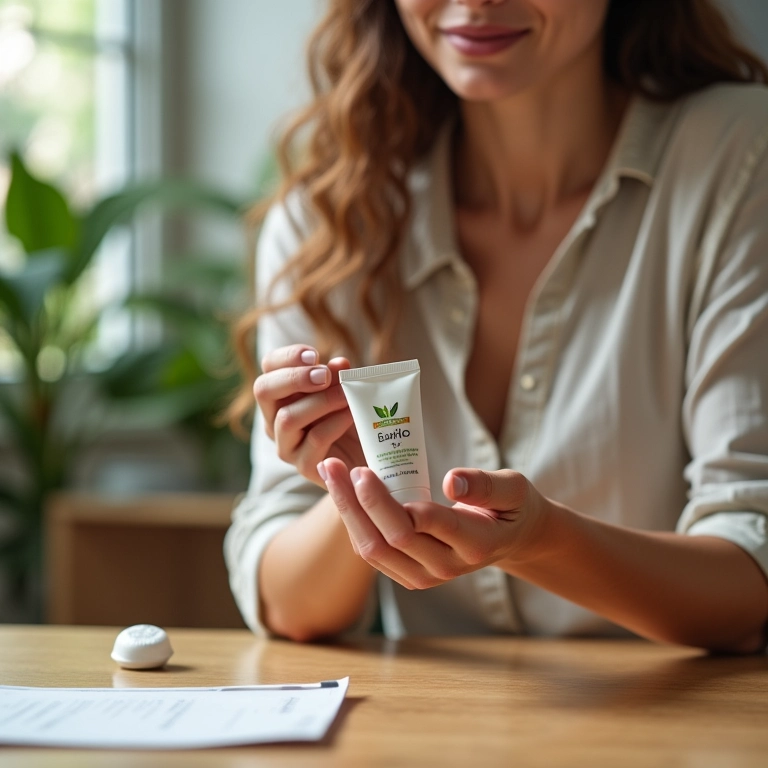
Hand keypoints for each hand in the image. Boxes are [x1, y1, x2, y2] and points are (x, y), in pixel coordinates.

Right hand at [253, 345, 365, 485]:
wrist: (371, 455)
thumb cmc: (353, 416)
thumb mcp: (345, 390)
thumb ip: (338, 376)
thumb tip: (339, 363)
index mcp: (280, 394)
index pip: (269, 367)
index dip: (287, 357)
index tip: (314, 355)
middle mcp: (274, 419)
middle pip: (263, 390)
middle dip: (294, 378)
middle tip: (324, 375)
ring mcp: (286, 444)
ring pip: (287, 418)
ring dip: (320, 402)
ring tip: (346, 395)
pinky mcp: (305, 466)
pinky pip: (314, 440)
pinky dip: (335, 423)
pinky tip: (352, 415)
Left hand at [319, 458, 551, 588]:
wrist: (510, 539)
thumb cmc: (511, 507)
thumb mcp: (512, 488)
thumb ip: (485, 485)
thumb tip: (451, 481)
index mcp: (475, 544)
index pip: (424, 526)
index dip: (389, 502)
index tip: (364, 470)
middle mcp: (446, 567)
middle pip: (391, 540)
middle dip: (358, 502)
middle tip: (336, 465)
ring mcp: (424, 576)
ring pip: (374, 550)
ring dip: (347, 511)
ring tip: (330, 472)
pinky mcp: (407, 573)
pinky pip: (372, 551)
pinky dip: (353, 521)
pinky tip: (341, 490)